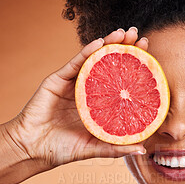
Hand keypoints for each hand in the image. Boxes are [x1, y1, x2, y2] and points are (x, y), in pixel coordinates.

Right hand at [3, 27, 147, 168]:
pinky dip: (87, 52)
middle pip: (110, 66)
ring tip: (124, 34)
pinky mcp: (57, 80)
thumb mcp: (95, 148)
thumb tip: (142, 149)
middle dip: (126, 50)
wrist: (33, 149)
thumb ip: (116, 147)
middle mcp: (88, 91)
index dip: (135, 70)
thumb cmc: (63, 149)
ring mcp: (73, 84)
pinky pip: (74, 63)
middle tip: (141, 39)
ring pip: (93, 60)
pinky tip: (100, 43)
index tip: (151, 59)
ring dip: (109, 44)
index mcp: (98, 105)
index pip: (120, 82)